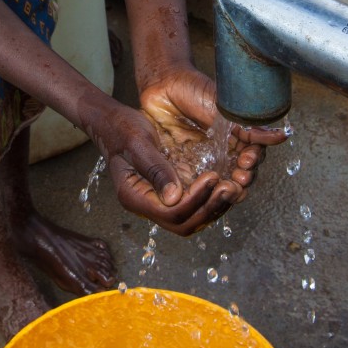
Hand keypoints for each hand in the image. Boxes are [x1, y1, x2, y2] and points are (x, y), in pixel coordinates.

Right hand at [76, 93, 240, 235]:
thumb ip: (155, 170)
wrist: (114, 123)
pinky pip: (193, 207)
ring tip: (233, 187)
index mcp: (134, 196)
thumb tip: (173, 197)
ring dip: (213, 207)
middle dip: (209, 208)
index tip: (212, 177)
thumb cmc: (123, 129)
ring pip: (191, 220)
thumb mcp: (138, 143)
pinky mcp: (169, 193)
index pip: (170, 213)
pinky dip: (210, 200)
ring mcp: (158, 202)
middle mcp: (146, 205)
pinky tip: (225, 184)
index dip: (194, 200)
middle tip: (230, 187)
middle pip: (183, 224)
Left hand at [140, 66, 287, 202]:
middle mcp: (223, 151)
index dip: (252, 162)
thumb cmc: (195, 90)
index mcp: (236, 137)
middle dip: (242, 178)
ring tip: (226, 184)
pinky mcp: (185, 166)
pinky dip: (203, 188)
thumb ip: (250, 125)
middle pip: (239, 174)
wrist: (164, 86)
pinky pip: (195, 183)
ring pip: (220, 182)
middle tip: (239, 176)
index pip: (252, 157)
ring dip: (227, 186)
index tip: (248, 160)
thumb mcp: (225, 108)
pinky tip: (205, 187)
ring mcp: (204, 160)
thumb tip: (279, 136)